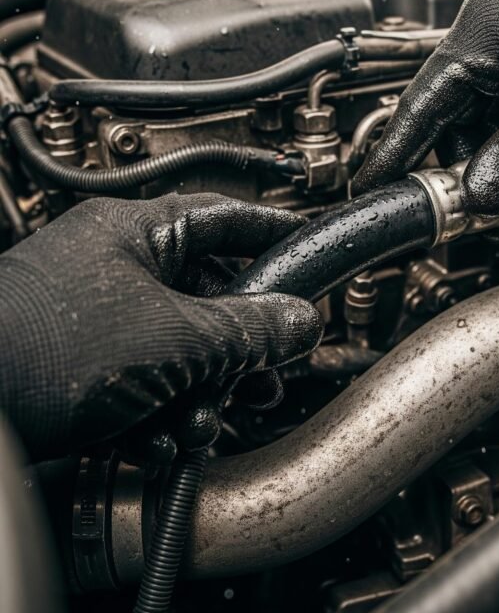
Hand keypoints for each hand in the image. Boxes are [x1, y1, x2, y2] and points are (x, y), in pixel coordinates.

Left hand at [0, 193, 322, 457]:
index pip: (223, 218)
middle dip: (239, 351)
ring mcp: (97, 318)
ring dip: (201, 394)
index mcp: (135, 234)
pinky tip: (161, 439)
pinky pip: (143, 383)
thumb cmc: (39, 350)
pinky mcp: (80, 367)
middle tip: (264, 376)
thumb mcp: (175, 339)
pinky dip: (160, 413)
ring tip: (204, 422)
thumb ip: (250, 330)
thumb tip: (299, 321)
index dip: (270, 231)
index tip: (301, 242)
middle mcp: (116, 268)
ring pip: (178, 351)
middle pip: (208, 298)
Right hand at [353, 0, 498, 214]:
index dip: (393, 154)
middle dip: (461, 171)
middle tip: (471, 213)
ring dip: (496, 163)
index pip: (418, 105)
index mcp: (480, 35)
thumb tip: (480, 195)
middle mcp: (487, 39)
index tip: (370, 188)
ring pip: (484, 123)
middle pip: (451, 122)